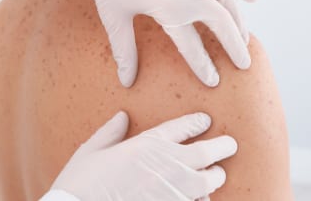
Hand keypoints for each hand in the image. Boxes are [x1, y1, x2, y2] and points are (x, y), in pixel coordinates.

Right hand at [49, 111, 236, 199]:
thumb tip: (121, 116)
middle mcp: (168, 164)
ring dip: (214, 177)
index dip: (198, 122)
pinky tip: (199, 199)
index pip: (184, 126)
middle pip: (210, 152)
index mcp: (148, 144)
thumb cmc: (81, 183)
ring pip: (211, 181)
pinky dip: (202, 200)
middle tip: (229, 145)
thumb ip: (109, 133)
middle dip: (223, 147)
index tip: (205, 120)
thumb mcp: (90, 151)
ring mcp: (175, 191)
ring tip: (214, 176)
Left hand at [73, 0, 255, 86]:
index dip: (204, 67)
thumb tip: (126, 82)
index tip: (213, 81)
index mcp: (169, 9)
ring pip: (229, 0)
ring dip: (239, 21)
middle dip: (235, 47)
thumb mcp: (114, 16)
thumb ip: (125, 50)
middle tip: (243, 64)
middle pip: (223, 25)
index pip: (193, 47)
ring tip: (243, 38)